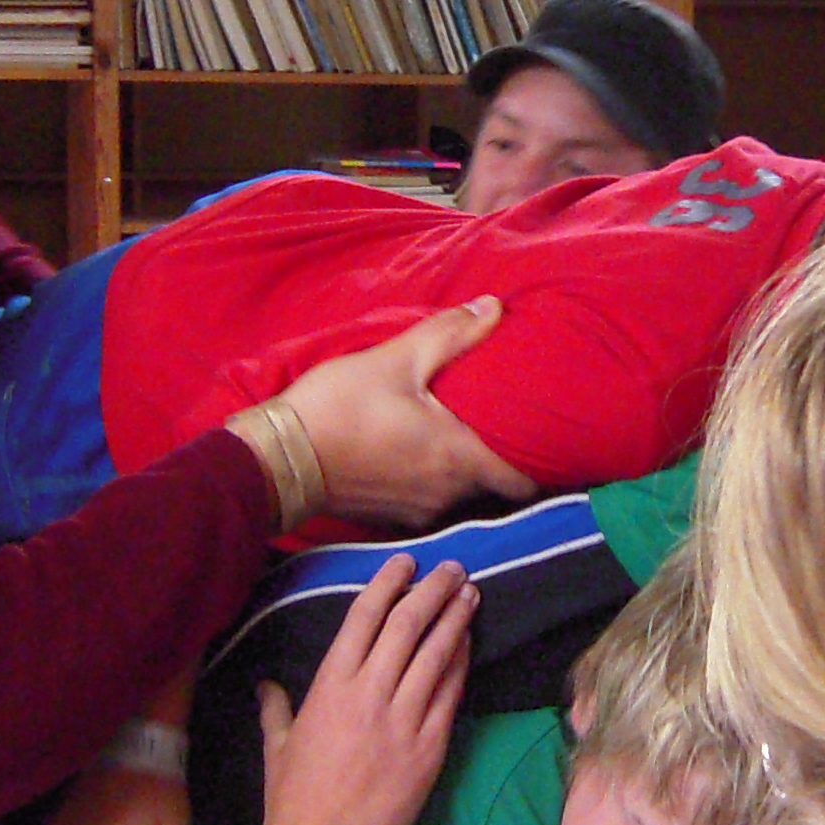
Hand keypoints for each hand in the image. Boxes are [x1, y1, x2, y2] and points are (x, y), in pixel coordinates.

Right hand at [242, 556, 475, 824]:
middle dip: (433, 590)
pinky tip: (469, 647)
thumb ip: (276, 709)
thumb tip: (266, 685)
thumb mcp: (277, 746)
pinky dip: (461, 665)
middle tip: (453, 570)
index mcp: (330, 685)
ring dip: (456, 619)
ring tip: (471, 595)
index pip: (364, 617)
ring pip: (437, 653)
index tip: (406, 562)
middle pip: (409, 624)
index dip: (388, 583)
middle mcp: (369, 691)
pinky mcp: (430, 746)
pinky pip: (451, 694)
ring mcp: (404, 718)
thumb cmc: (291, 798)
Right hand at [263, 299, 535, 527]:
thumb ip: (451, 334)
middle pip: (494, 486)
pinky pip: (428, 499)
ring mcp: (417, 511)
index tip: (546, 439)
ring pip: (460, 493)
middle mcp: (446, 494)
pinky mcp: (390, 516)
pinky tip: (418, 451)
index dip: (541, 464)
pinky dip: (432, 479)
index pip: (524, 483)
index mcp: (458, 459)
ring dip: (463, 468)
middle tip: (504, 424)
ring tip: (460, 432)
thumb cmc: (339, 406)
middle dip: (501, 458)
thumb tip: (494, 308)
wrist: (277, 459)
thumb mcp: (396, 360)